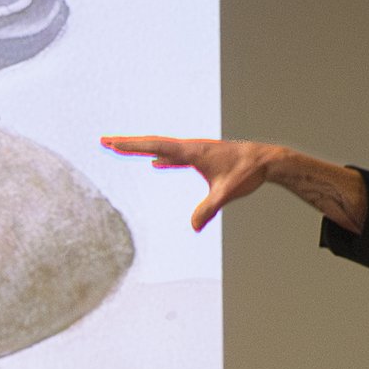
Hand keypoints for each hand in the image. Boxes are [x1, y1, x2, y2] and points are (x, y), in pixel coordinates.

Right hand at [100, 135, 284, 230]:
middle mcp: (189, 147)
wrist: (265, 161)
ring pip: (162, 148)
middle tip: (104, 141)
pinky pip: (175, 157)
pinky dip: (162, 158)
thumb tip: (194, 227)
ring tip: (122, 148)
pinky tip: (155, 164)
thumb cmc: (247, 173)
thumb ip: (209, 209)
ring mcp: (194, 152)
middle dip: (127, 143)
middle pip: (152, 144)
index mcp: (191, 151)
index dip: (131, 146)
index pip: (155, 146)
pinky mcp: (201, 158)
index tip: (111, 143)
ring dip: (142, 149)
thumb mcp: (226, 192)